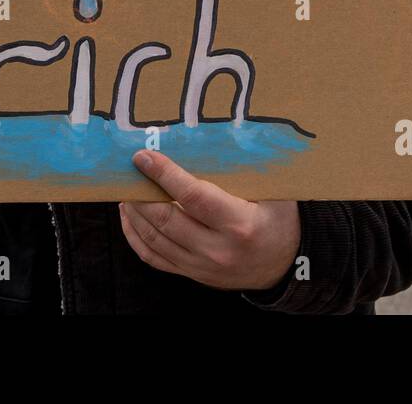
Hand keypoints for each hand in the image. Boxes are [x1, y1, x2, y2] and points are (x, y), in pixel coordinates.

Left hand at [119, 149, 300, 290]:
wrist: (286, 264)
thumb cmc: (278, 218)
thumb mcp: (272, 191)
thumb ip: (244, 169)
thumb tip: (206, 137)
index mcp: (239, 224)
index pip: (193, 197)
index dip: (165, 175)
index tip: (144, 157)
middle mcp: (218, 249)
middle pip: (167, 220)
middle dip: (141, 194)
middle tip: (128, 172)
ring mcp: (203, 267)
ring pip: (156, 240)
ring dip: (135, 214)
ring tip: (126, 191)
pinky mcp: (193, 275)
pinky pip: (154, 259)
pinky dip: (136, 237)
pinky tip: (130, 217)